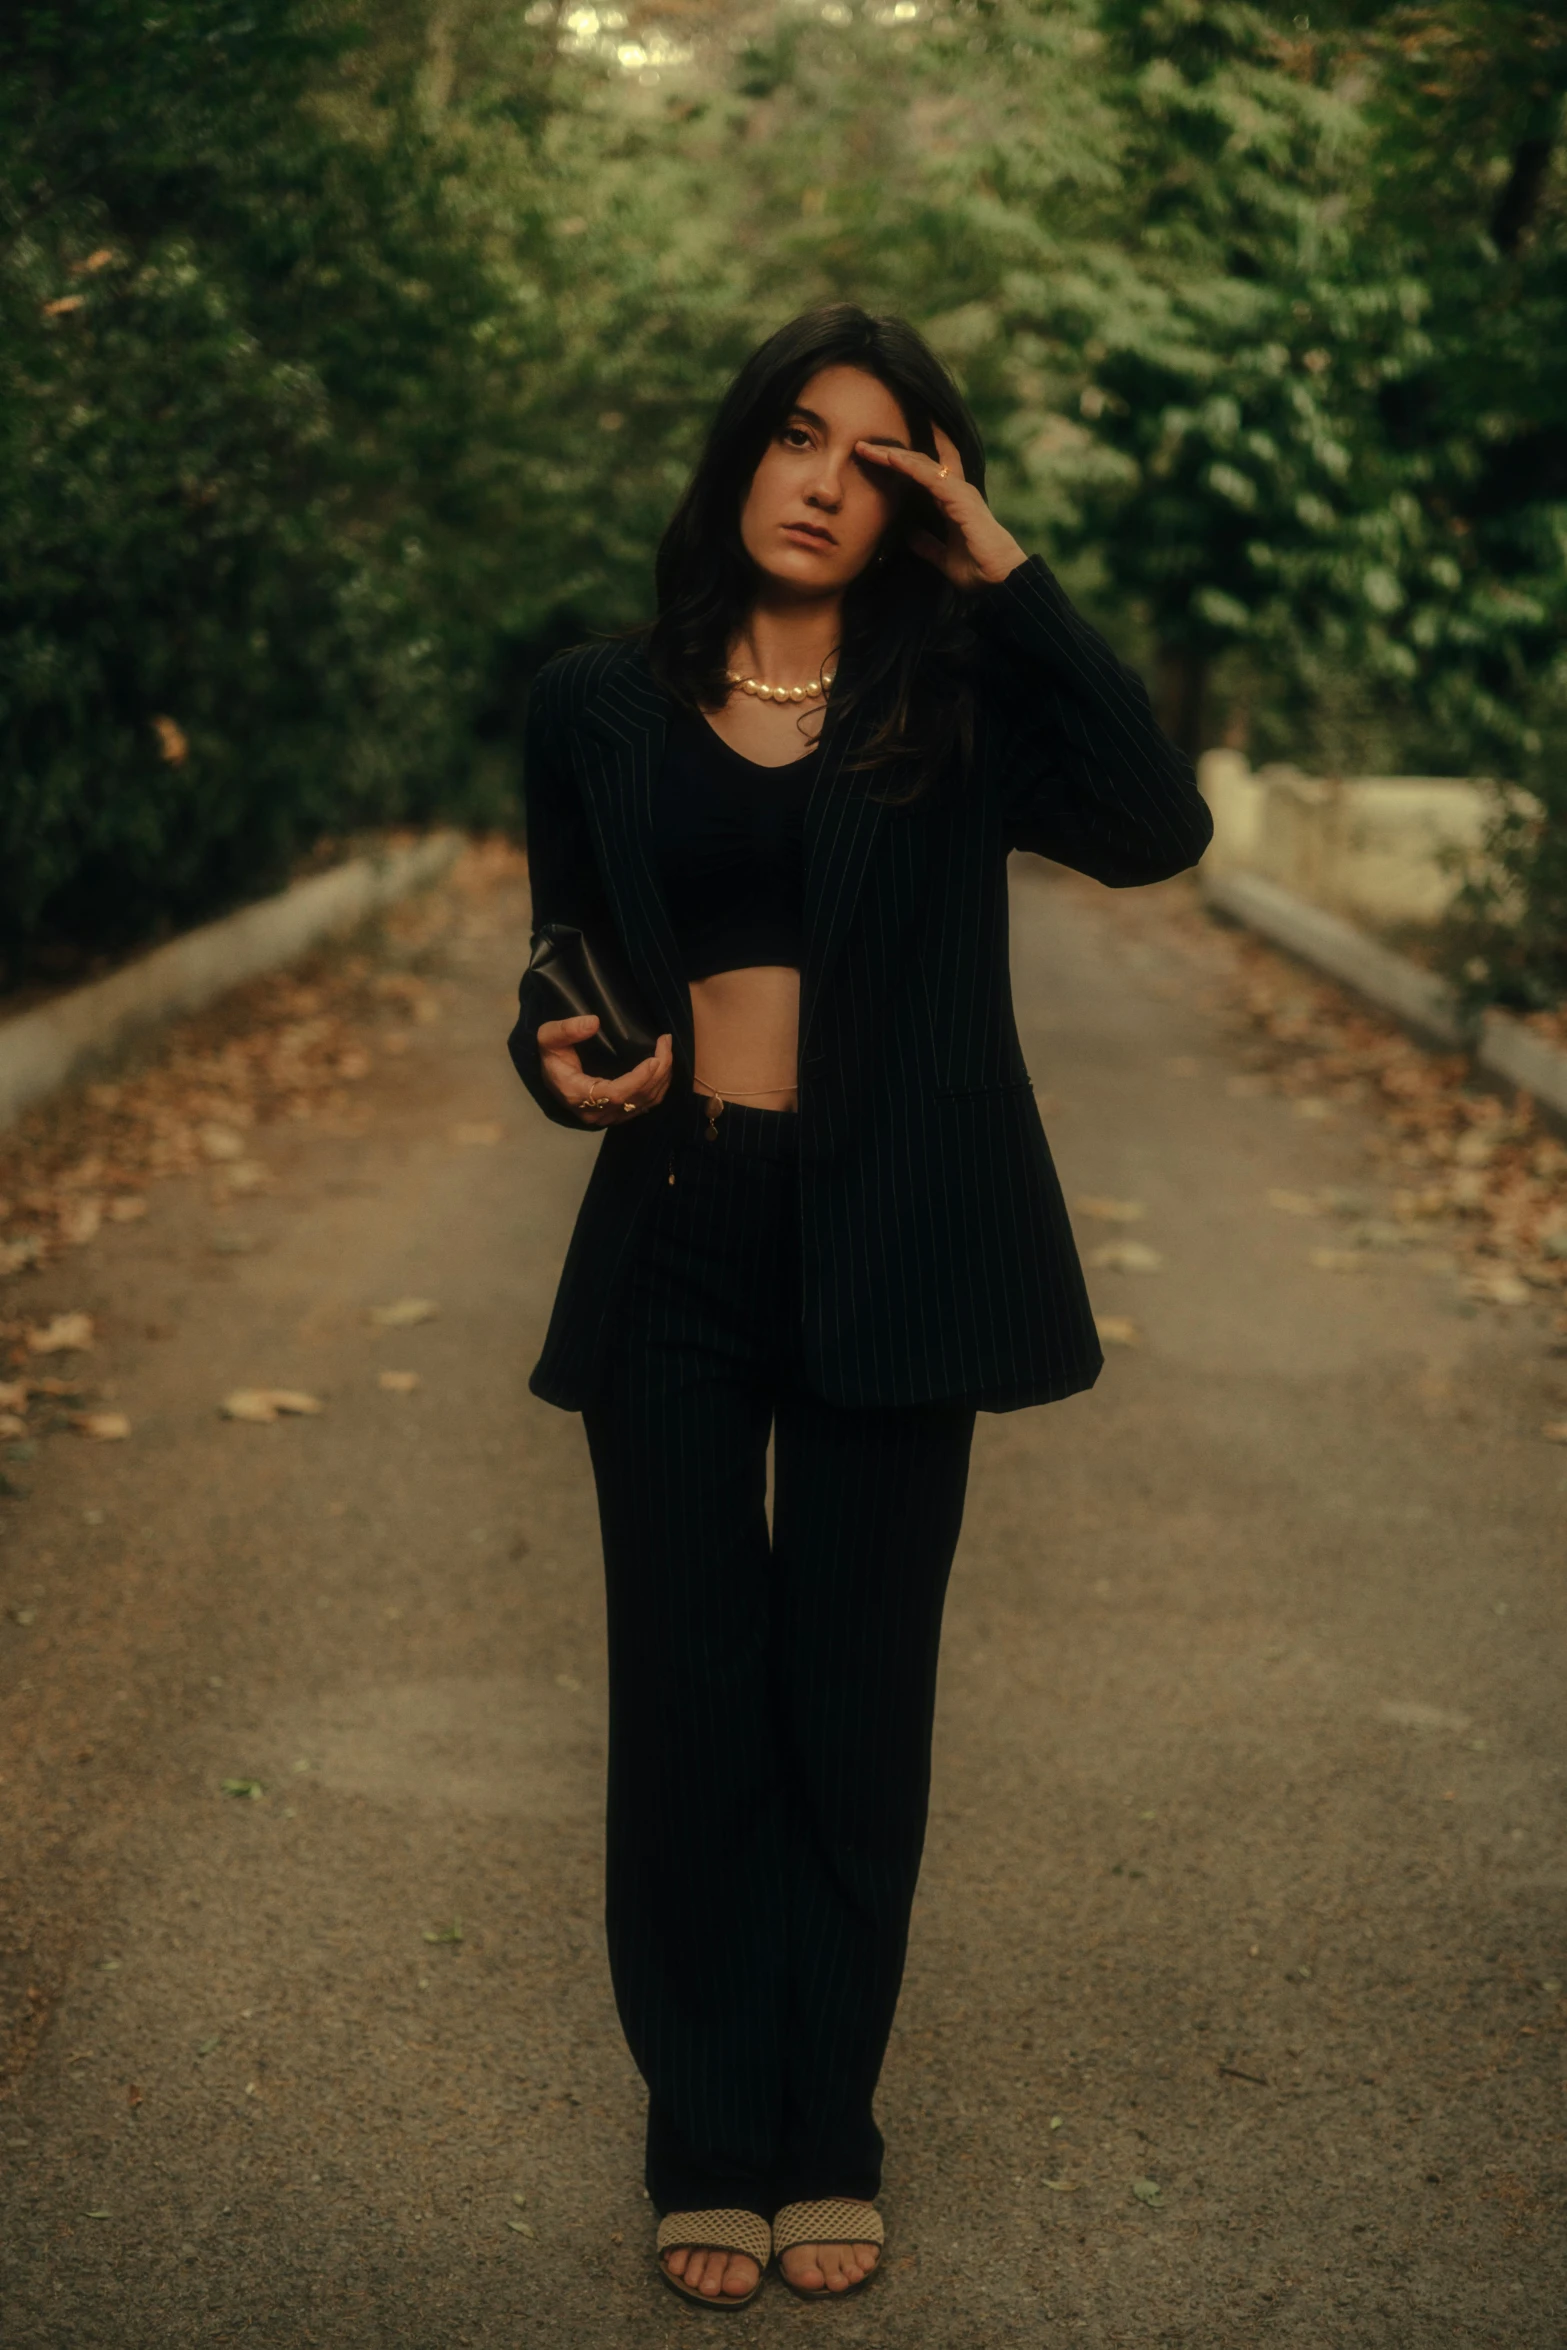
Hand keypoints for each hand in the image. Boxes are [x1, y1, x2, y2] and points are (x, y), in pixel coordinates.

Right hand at [538, 1016, 673, 1126]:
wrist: (550, 1075)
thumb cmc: (551, 1056)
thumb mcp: (548, 1037)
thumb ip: (566, 1030)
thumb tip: (594, 1022)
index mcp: (578, 1095)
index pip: (616, 1094)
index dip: (639, 1079)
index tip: (654, 1058)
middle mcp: (596, 1112)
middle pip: (637, 1098)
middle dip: (658, 1071)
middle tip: (665, 1042)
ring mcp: (609, 1116)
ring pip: (645, 1103)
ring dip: (662, 1078)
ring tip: (667, 1050)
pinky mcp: (618, 1114)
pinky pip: (645, 1105)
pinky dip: (658, 1087)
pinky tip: (662, 1067)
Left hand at [854, 424, 1025, 590]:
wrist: (1000, 581)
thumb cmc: (977, 569)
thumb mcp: (943, 557)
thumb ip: (927, 544)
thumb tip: (909, 535)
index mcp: (950, 502)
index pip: (922, 474)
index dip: (900, 462)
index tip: (874, 455)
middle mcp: (955, 491)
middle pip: (917, 463)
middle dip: (889, 453)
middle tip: (861, 445)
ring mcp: (958, 492)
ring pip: (920, 464)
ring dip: (893, 455)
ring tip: (867, 447)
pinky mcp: (960, 499)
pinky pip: (930, 477)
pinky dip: (910, 466)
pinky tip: (891, 459)